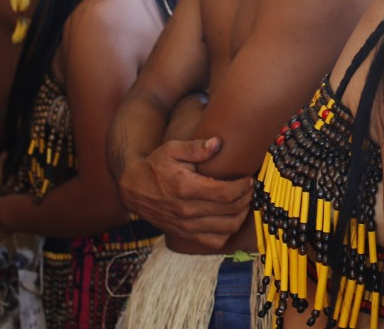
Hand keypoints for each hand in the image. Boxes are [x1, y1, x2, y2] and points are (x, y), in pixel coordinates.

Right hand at [116, 137, 251, 250]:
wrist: (133, 187)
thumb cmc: (155, 165)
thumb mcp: (172, 149)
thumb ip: (196, 147)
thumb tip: (218, 143)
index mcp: (185, 188)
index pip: (225, 193)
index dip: (243, 187)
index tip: (249, 179)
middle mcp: (186, 211)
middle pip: (230, 210)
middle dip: (246, 198)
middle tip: (250, 188)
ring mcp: (185, 226)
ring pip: (227, 227)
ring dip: (241, 215)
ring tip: (244, 202)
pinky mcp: (184, 235)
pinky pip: (214, 241)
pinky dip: (227, 232)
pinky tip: (229, 218)